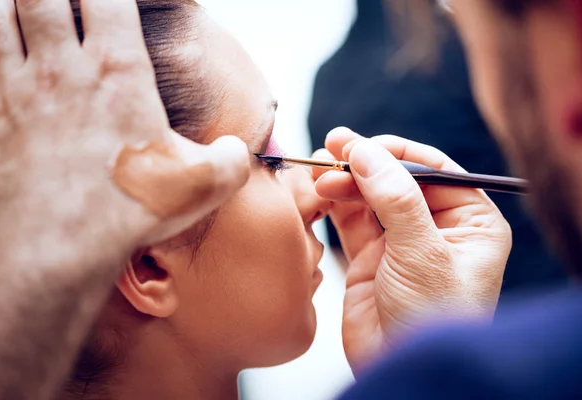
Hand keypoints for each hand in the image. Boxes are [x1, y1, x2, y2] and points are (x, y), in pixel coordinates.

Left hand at [0, 2, 248, 398]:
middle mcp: (62, 71)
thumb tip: (237, 149)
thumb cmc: (130, 210)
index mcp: (117, 73)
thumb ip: (232, 159)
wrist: (55, 249)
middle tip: (62, 1)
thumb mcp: (205, 185)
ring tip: (16, 4)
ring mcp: (17, 93)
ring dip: (6, 4)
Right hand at [313, 128, 510, 374]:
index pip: (432, 170)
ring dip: (345, 182)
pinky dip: (335, 204)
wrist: (400, 370)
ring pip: (370, 198)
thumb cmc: (433, 318)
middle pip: (396, 180)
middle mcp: (437, 228)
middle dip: (364, 165)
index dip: (394, 152)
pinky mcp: (371, 259)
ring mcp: (401, 243)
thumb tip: (365, 150)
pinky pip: (352, 221)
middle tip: (331, 149)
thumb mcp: (422, 252)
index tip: (359, 144)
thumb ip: (395, 197)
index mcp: (470, 223)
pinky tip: (319, 191)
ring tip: (319, 171)